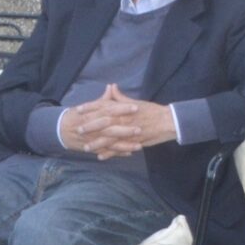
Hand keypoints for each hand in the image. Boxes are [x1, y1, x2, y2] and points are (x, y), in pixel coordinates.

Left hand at [57, 84, 176, 157]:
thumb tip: (111, 87)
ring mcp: (128, 132)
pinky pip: (119, 149)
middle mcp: (124, 119)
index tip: (78, 110)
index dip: (90, 108)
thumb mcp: (135, 102)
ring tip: (86, 147)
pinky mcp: (133, 142)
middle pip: (103, 123)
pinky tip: (100, 157)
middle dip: (89, 126)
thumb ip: (120, 97)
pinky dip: (110, 154)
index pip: (103, 107)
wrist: (167, 121)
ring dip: (97, 143)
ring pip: (109, 138)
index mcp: (122, 109)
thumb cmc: (152, 110)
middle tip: (77, 130)